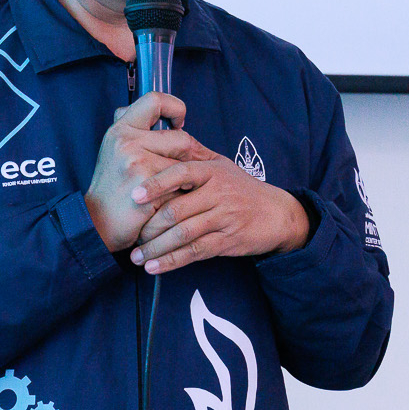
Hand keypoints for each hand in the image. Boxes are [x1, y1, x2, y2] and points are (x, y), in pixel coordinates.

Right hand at [84, 93, 210, 251]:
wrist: (98, 223)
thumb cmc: (113, 188)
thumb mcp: (116, 150)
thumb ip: (136, 130)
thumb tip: (165, 114)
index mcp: (121, 129)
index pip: (155, 100)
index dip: (175, 108)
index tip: (178, 124)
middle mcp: (126, 141)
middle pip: (182, 138)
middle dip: (190, 158)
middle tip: (185, 170)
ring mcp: (137, 162)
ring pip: (185, 165)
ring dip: (186, 180)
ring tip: (175, 189)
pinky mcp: (147, 185)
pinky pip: (181, 186)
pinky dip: (181, 197)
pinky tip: (169, 203)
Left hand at [128, 156, 310, 273]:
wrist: (278, 214)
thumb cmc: (243, 189)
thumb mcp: (223, 165)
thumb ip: (194, 157)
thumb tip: (160, 142)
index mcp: (212, 171)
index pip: (180, 173)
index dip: (155, 184)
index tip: (134, 196)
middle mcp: (218, 192)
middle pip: (176, 210)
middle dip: (149, 226)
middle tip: (130, 235)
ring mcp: (224, 217)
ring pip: (183, 234)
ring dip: (156, 248)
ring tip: (137, 256)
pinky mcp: (228, 240)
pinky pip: (195, 252)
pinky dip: (172, 261)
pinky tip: (155, 267)